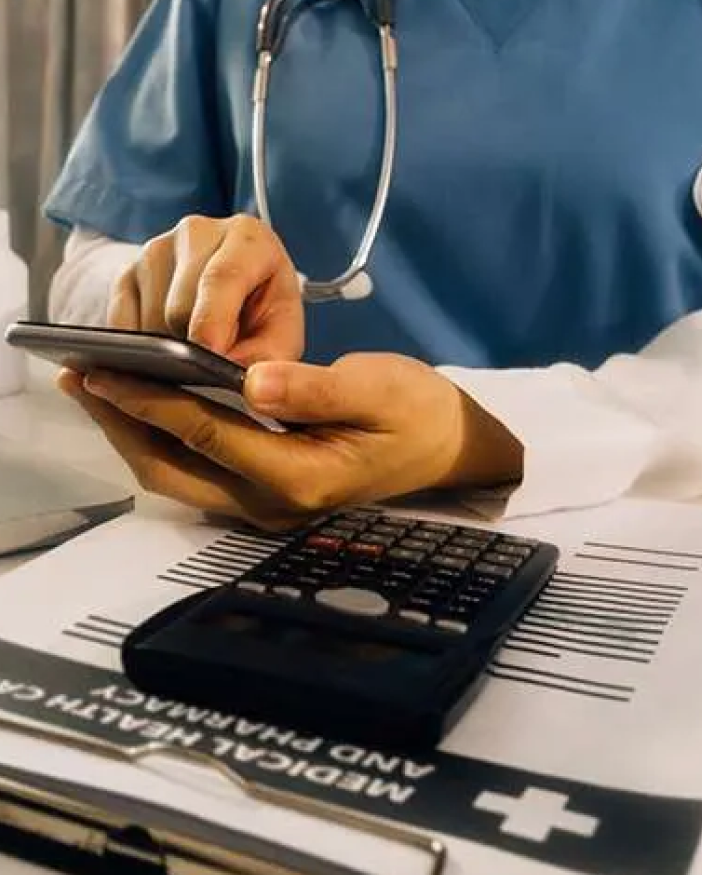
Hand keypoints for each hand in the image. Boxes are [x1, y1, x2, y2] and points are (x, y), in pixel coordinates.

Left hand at [57, 354, 522, 528]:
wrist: (448, 448)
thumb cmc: (420, 413)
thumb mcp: (380, 387)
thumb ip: (316, 388)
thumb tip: (253, 382)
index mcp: (300, 476)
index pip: (207, 434)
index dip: (152, 400)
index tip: (107, 369)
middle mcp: (274, 502)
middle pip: (174, 469)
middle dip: (123, 425)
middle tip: (81, 378)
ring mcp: (267, 505)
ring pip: (179, 477)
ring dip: (135, 434)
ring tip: (99, 390)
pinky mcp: (265, 492)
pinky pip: (196, 471)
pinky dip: (163, 438)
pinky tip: (146, 406)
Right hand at [108, 214, 302, 363]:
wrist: (237, 295)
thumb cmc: (263, 313)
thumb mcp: (282, 334)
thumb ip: (266, 356)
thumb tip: (231, 377)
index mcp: (247, 238)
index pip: (223, 277)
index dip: (213, 320)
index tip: (209, 355)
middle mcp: (197, 233)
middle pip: (179, 306)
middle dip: (194, 347)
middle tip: (214, 363)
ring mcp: (156, 250)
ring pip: (149, 320)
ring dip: (169, 352)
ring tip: (197, 353)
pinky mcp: (126, 273)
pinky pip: (122, 327)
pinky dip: (143, 351)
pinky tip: (169, 351)